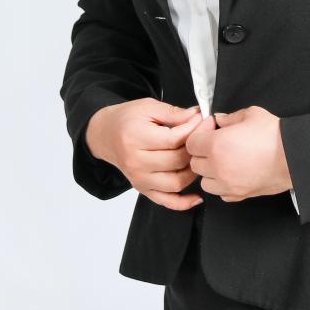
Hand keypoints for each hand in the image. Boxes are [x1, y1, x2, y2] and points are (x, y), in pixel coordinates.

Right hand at [85, 97, 204, 210]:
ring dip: (193, 171)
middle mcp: (136, 162)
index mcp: (135, 138)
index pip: (174, 140)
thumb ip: (174, 113)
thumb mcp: (148, 107)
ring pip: (176, 182)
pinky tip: (196, 197)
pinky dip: (184, 203)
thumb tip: (197, 117)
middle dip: (196, 148)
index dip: (194, 130)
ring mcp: (139, 179)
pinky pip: (167, 201)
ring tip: (198, 157)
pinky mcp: (143, 189)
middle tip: (204, 137)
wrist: (106, 135)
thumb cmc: (126, 119)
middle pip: (177, 161)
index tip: (203, 120)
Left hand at [184, 105, 292, 203]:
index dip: (199, 134)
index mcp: (216, 145)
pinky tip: (234, 174)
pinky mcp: (239, 195)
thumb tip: (219, 120)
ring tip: (224, 161)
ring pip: (205, 182)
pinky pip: (221, 194)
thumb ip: (229, 117)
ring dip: (210, 172)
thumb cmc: (274, 134)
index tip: (212, 129)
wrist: (296, 157)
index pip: (191, 143)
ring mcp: (228, 185)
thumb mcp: (251, 114)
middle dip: (203, 153)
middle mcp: (217, 168)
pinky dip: (223, 185)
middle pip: (195, 163)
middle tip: (217, 144)